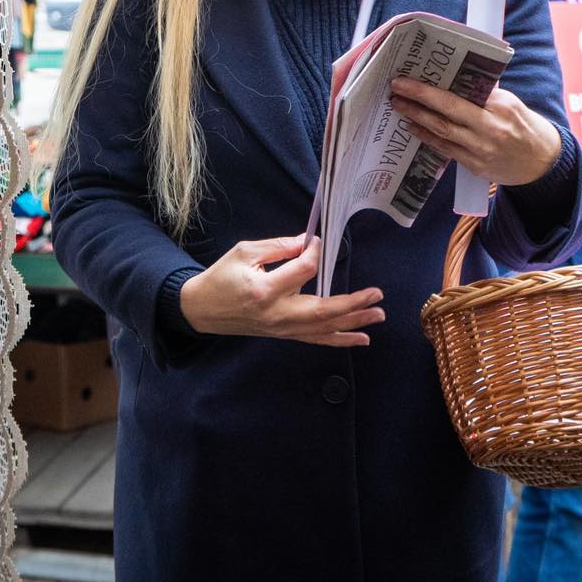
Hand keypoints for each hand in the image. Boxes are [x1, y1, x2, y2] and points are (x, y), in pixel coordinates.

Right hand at [179, 236, 385, 346]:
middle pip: (321, 310)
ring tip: (378, 314)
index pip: (302, 270)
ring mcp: (281, 329)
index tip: (317, 241)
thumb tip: (309, 242)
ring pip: (324, 328)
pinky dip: (340, 339)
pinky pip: (316, 339)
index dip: (314, 253)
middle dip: (352, 303)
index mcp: (264, 289)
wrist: (203, 309)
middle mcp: (276, 314)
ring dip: (354, 322)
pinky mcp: (284, 335)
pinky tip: (362, 338)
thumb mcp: (245, 252)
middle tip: (377, 294)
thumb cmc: (221, 277)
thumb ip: (279, 247)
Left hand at [389, 82, 561, 185]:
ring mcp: (481, 150)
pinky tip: (413, 127)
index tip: (411, 78)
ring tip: (399, 105)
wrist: (542, 163)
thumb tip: (456, 79)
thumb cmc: (525, 127)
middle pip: (448, 110)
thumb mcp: (511, 103)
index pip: (464, 92)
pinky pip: (445, 149)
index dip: (434, 87)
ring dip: (417, 117)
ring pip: (442, 131)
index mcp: (502, 107)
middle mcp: (491, 128)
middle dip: (419, 98)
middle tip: (396, 88)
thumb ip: (485, 93)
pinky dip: (427, 137)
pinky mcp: (475, 166)